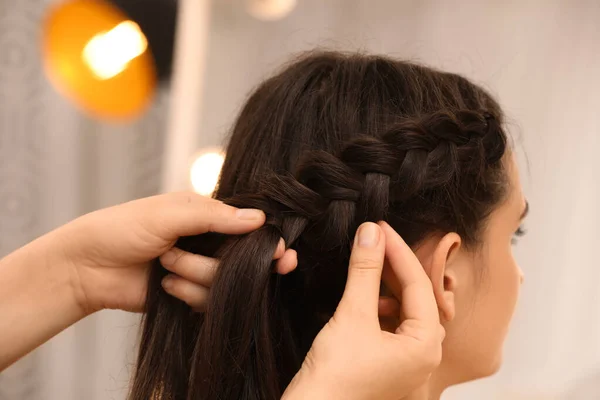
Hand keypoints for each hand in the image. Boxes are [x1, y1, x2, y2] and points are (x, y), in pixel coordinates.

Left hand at [56, 192, 295, 313]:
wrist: (87, 267)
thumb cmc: (122, 228)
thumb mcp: (169, 213)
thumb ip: (215, 216)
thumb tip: (260, 218)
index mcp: (205, 214)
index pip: (248, 225)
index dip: (267, 239)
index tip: (284, 252)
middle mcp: (207, 241)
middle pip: (244, 257)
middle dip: (245, 263)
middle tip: (276, 266)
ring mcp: (199, 269)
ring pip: (226, 281)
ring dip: (198, 274)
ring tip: (167, 265)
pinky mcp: (189, 294)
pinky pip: (209, 301)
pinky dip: (189, 294)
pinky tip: (166, 286)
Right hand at [283, 222, 444, 399]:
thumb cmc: (334, 378)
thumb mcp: (351, 315)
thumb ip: (365, 270)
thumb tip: (371, 233)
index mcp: (426, 346)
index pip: (419, 285)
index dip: (399, 251)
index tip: (380, 227)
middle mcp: (425, 356)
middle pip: (417, 297)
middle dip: (395, 266)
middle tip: (375, 239)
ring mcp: (408, 363)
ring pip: (406, 310)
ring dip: (388, 285)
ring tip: (369, 265)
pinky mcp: (390, 365)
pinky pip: (394, 325)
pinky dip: (380, 305)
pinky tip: (365, 297)